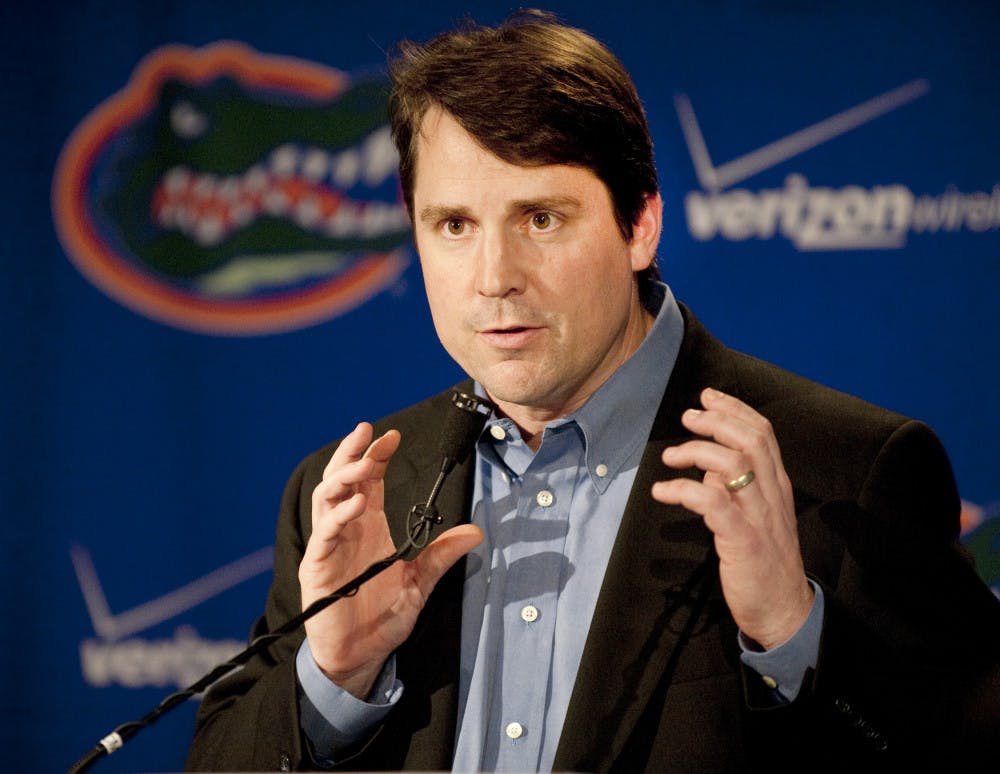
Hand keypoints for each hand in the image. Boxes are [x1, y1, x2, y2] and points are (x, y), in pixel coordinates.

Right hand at [299, 421, 482, 697]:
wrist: (360, 655)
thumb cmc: (382, 617)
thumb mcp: (420, 581)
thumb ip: (442, 554)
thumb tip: (476, 531)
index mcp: (368, 527)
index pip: (368, 482)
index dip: (377, 456)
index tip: (392, 436)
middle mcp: (346, 530)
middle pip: (341, 480)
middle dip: (352, 453)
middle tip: (367, 432)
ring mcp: (329, 546)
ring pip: (326, 499)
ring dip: (343, 477)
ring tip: (364, 463)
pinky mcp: (319, 567)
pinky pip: (325, 534)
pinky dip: (339, 516)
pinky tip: (358, 505)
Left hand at [651, 388, 812, 649]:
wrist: (783, 611)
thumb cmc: (763, 562)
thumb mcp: (754, 517)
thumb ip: (735, 489)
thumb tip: (706, 468)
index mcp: (777, 486)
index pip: (763, 433)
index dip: (734, 409)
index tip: (708, 396)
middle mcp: (772, 495)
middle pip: (751, 439)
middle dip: (716, 420)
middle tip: (686, 418)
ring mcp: (759, 517)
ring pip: (734, 464)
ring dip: (696, 451)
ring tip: (670, 457)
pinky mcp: (742, 541)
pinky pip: (712, 503)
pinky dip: (684, 490)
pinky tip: (663, 491)